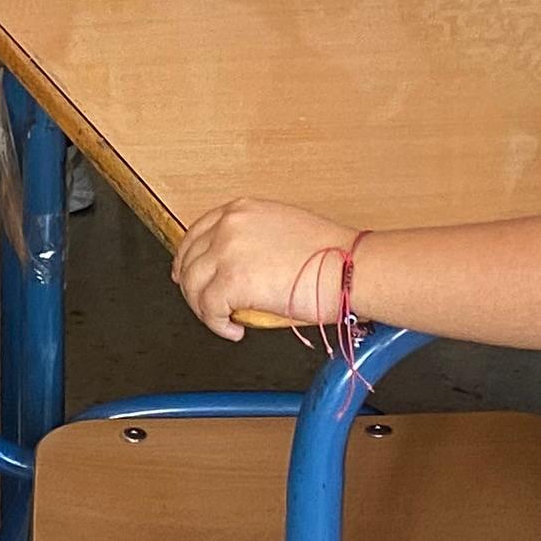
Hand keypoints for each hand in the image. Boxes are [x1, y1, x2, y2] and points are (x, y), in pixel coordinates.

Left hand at [170, 195, 357, 341]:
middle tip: (202, 305)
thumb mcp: (283, 229)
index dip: (189, 258)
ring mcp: (227, 251)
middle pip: (189, 259)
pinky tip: (233, 330)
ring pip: (193, 285)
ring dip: (204, 308)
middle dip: (192, 286)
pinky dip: (217, 324)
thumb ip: (254, 240)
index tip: (188, 273)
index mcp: (242, 210)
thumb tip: (241, 265)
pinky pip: (208, 308)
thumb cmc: (333, 255)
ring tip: (224, 320)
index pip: (197, 232)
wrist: (352, 267)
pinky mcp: (232, 281)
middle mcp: (229, 226)